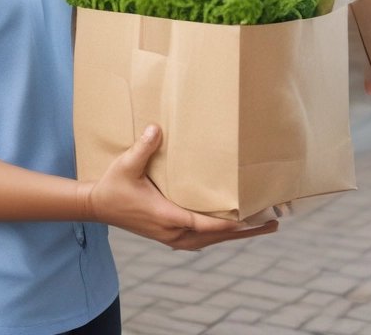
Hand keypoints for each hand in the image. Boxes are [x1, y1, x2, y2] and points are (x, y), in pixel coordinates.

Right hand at [85, 125, 278, 249]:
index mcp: (165, 216)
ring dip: (236, 235)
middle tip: (272, 222)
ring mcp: (171, 236)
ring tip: (262, 226)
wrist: (98, 205)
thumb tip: (157, 129)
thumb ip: (143, 148)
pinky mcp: (169, 234)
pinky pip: (202, 239)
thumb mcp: (127, 164)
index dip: (228, 223)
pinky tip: (233, 228)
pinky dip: (220, 235)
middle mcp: (172, 231)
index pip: (203, 225)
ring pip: (210, 240)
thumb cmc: (113, 185)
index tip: (251, 219)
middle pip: (215, 237)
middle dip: (244, 231)